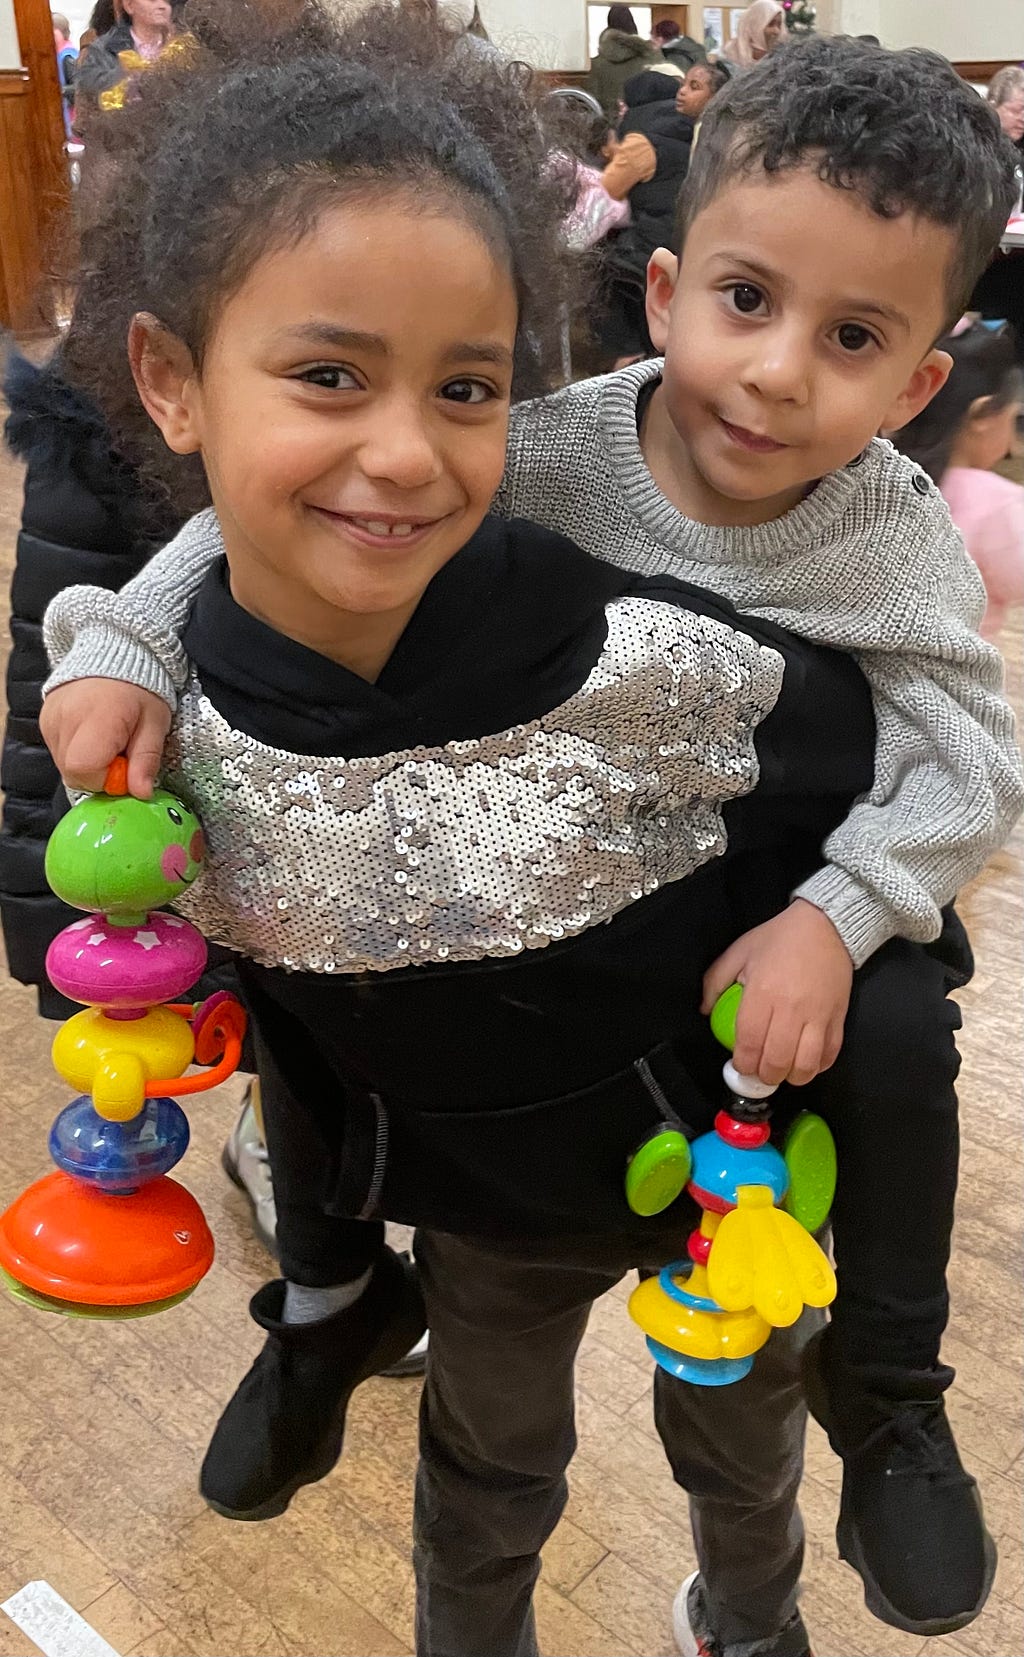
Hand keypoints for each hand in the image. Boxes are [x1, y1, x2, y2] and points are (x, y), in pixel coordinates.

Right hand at [40, 677, 171, 798]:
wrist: (118, 651)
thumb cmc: (141, 687)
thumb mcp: (155, 723)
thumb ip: (146, 759)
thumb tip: (141, 792)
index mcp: (96, 717)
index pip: (84, 769)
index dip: (107, 778)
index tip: (127, 765)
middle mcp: (65, 718)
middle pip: (73, 772)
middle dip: (100, 774)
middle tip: (121, 752)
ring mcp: (50, 719)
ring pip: (65, 765)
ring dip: (89, 763)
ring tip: (109, 739)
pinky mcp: (45, 719)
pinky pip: (59, 751)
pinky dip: (78, 751)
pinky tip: (94, 734)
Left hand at [701, 899, 853, 1086]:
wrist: (826, 925)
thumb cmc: (780, 938)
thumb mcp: (739, 950)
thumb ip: (715, 981)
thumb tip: (705, 1010)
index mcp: (763, 993)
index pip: (749, 1042)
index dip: (742, 1063)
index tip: (739, 1065)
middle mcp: (791, 1009)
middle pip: (776, 1061)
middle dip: (764, 1077)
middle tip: (759, 1073)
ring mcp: (818, 1016)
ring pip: (805, 1065)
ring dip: (791, 1077)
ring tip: (782, 1072)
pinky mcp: (838, 1018)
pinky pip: (829, 1055)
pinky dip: (817, 1067)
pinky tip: (805, 1062)